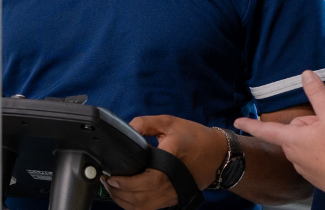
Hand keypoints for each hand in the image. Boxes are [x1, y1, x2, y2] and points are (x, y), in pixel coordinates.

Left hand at [103, 115, 224, 209]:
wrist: (219, 155)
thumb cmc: (196, 138)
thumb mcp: (169, 123)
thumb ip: (145, 124)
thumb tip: (127, 130)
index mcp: (171, 162)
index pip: (147, 180)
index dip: (126, 183)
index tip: (110, 175)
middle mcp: (172, 183)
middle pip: (141, 198)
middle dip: (119, 192)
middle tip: (106, 180)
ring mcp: (172, 195)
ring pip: (144, 207)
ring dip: (124, 201)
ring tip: (112, 188)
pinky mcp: (173, 199)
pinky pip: (150, 209)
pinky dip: (135, 206)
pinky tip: (125, 196)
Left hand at [233, 71, 324, 200]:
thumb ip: (317, 94)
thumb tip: (306, 74)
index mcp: (293, 140)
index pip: (266, 130)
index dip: (250, 124)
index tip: (236, 121)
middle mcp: (294, 157)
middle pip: (294, 133)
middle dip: (309, 126)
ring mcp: (305, 170)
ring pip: (304, 146)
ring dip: (316, 140)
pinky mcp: (317, 179)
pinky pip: (313, 160)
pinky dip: (323, 155)